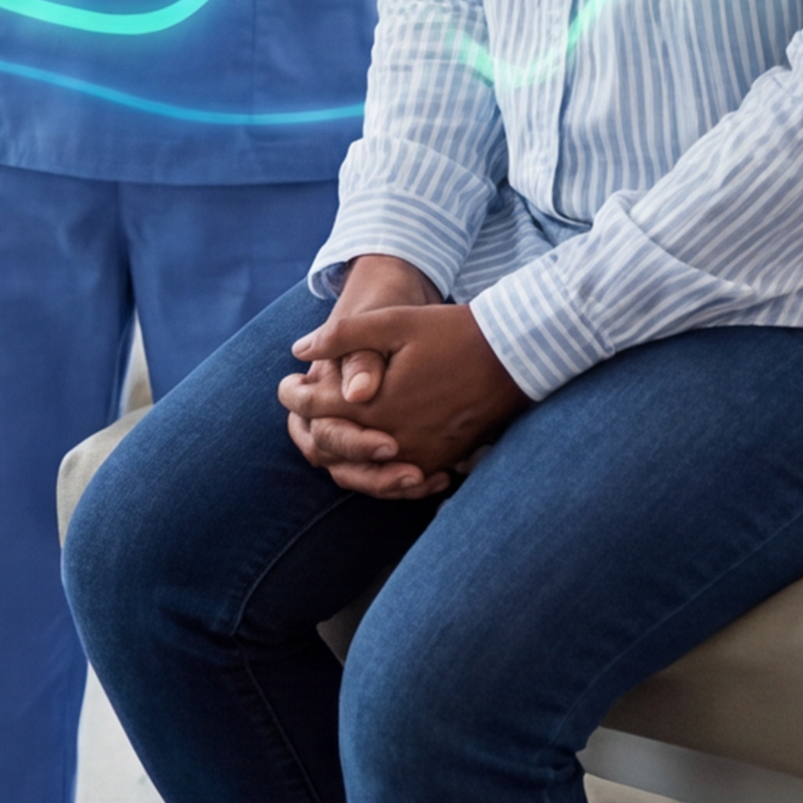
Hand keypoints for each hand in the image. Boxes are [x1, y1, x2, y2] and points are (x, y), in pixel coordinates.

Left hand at [284, 269, 525, 499]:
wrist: (515, 356)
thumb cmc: (453, 333)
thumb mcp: (395, 321)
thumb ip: (344, 335)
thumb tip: (298, 350)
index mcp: (375, 403)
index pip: (314, 408)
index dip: (292, 395)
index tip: (287, 383)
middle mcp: (391, 438)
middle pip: (331, 446)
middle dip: (310, 425)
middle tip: (303, 406)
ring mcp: (417, 456)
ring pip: (360, 471)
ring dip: (340, 453)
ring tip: (331, 432)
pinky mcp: (440, 463)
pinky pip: (396, 480)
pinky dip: (376, 469)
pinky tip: (372, 452)